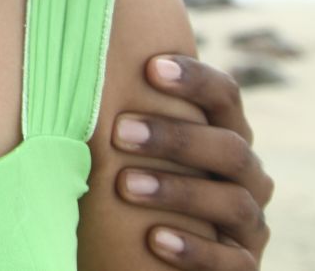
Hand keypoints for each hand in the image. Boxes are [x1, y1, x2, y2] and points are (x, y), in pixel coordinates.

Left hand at [113, 55, 271, 267]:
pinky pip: (231, 261)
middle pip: (230, 148)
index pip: (225, 96)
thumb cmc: (131, 177)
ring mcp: (249, 222)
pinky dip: (194, 249)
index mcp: (224, 133)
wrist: (144, 247)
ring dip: (178, 191)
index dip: (195, 79)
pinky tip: (155, 240)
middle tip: (119, 132)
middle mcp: (246, 175)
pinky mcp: (243, 265)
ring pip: (234, 202)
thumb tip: (64, 64)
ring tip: (126, 185)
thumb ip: (123, 112)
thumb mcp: (133, 145)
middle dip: (176, 138)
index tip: (151, 67)